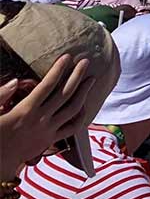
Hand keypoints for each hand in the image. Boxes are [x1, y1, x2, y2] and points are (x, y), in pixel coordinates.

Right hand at [0, 55, 94, 178]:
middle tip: (86, 62)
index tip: (67, 57)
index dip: (58, 69)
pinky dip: (81, 116)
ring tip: (91, 80)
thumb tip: (16, 81)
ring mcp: (48, 131)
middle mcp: (41, 119)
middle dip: (77, 75)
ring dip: (84, 93)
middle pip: (65, 93)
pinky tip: (84, 106)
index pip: (47, 85)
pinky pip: (72, 129)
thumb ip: (1, 96)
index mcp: (25, 110)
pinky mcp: (51, 141)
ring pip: (73, 109)